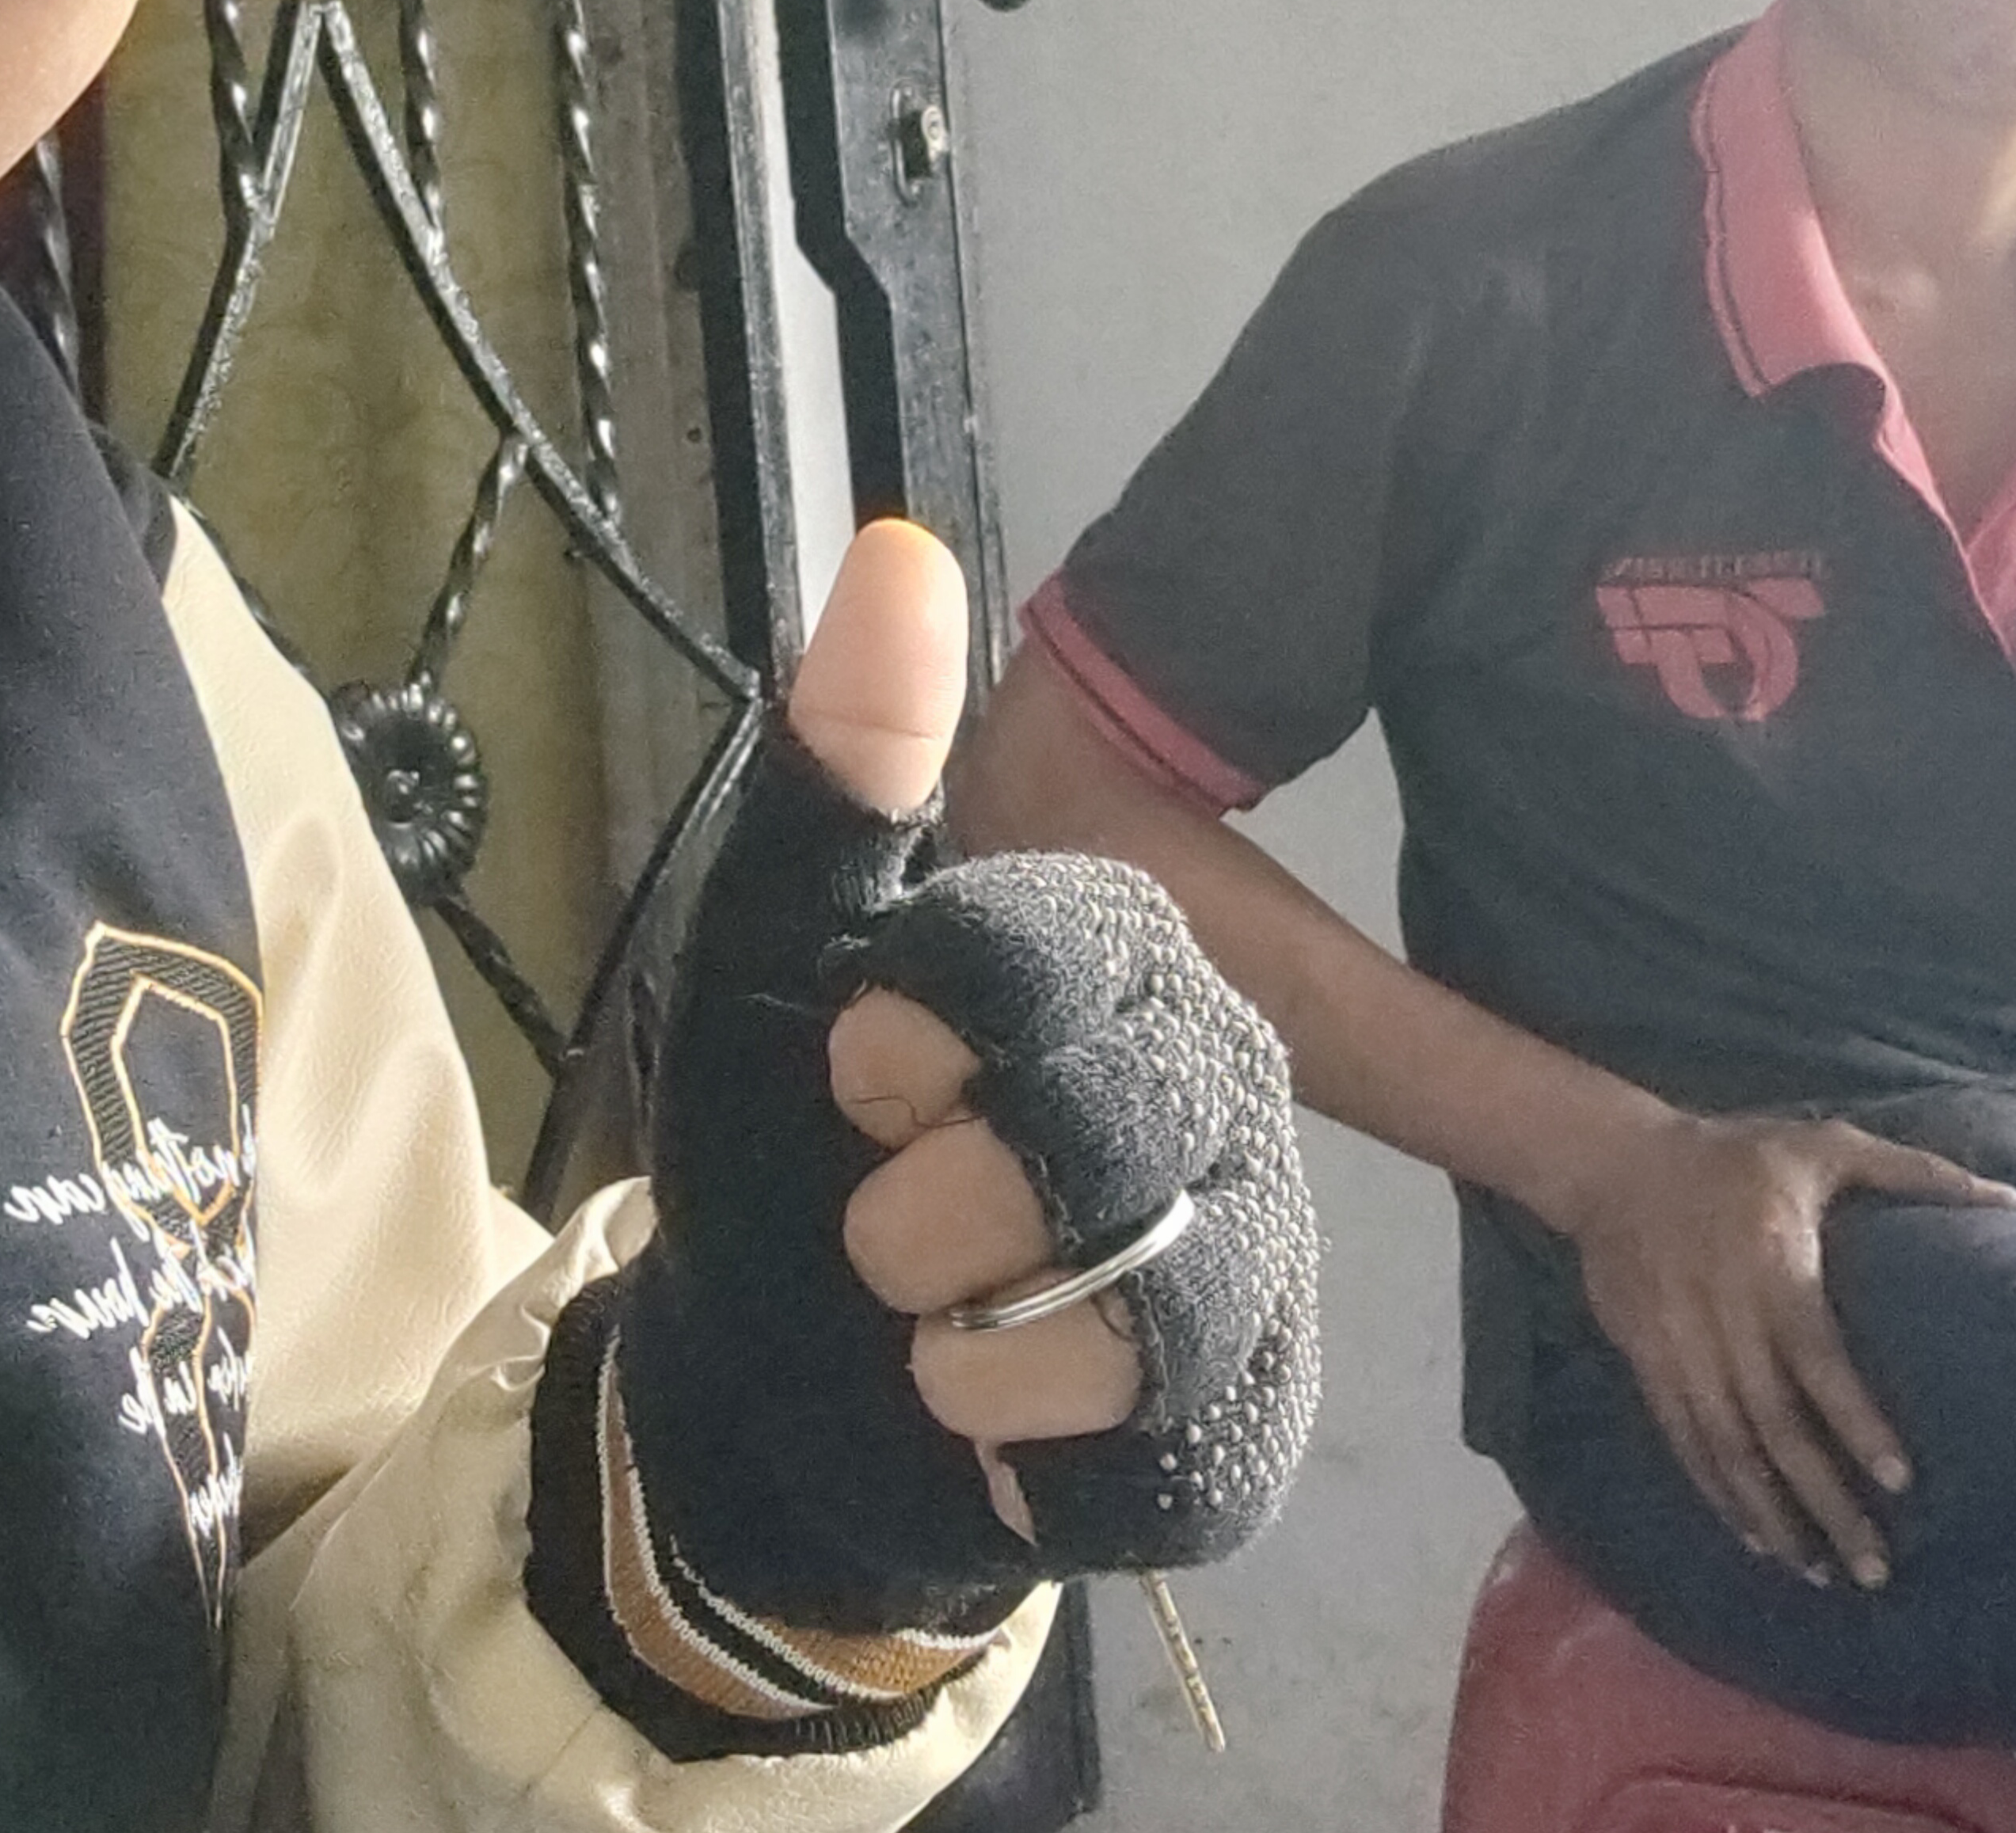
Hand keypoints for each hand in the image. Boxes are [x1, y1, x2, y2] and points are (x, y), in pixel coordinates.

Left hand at [792, 526, 1147, 1530]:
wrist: (758, 1384)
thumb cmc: (778, 1143)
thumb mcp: (762, 946)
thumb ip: (840, 762)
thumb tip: (903, 554)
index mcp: (1120, 950)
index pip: (1064, 944)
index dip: (922, 1027)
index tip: (856, 1070)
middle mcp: (1225, 1086)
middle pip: (1123, 1130)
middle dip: (943, 1203)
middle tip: (882, 1226)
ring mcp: (1257, 1259)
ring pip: (1164, 1300)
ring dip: (980, 1343)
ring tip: (928, 1336)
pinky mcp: (1239, 1426)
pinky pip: (1166, 1451)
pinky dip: (1029, 1460)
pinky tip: (986, 1430)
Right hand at [1557, 1108, 2006, 1589]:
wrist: (1614, 1163)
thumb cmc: (1741, 1155)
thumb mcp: (1828, 1146)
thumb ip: (1917, 1173)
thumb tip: (2008, 1197)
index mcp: (1771, 1263)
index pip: (1815, 1356)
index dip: (1855, 1421)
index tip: (1899, 1481)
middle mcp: (1721, 1315)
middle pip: (1773, 1424)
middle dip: (1823, 1500)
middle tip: (1873, 1566)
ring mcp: (1677, 1346)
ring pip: (1727, 1448)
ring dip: (1773, 1515)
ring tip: (1819, 1573)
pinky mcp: (1647, 1363)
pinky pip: (1685, 1441)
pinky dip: (1719, 1494)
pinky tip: (1756, 1537)